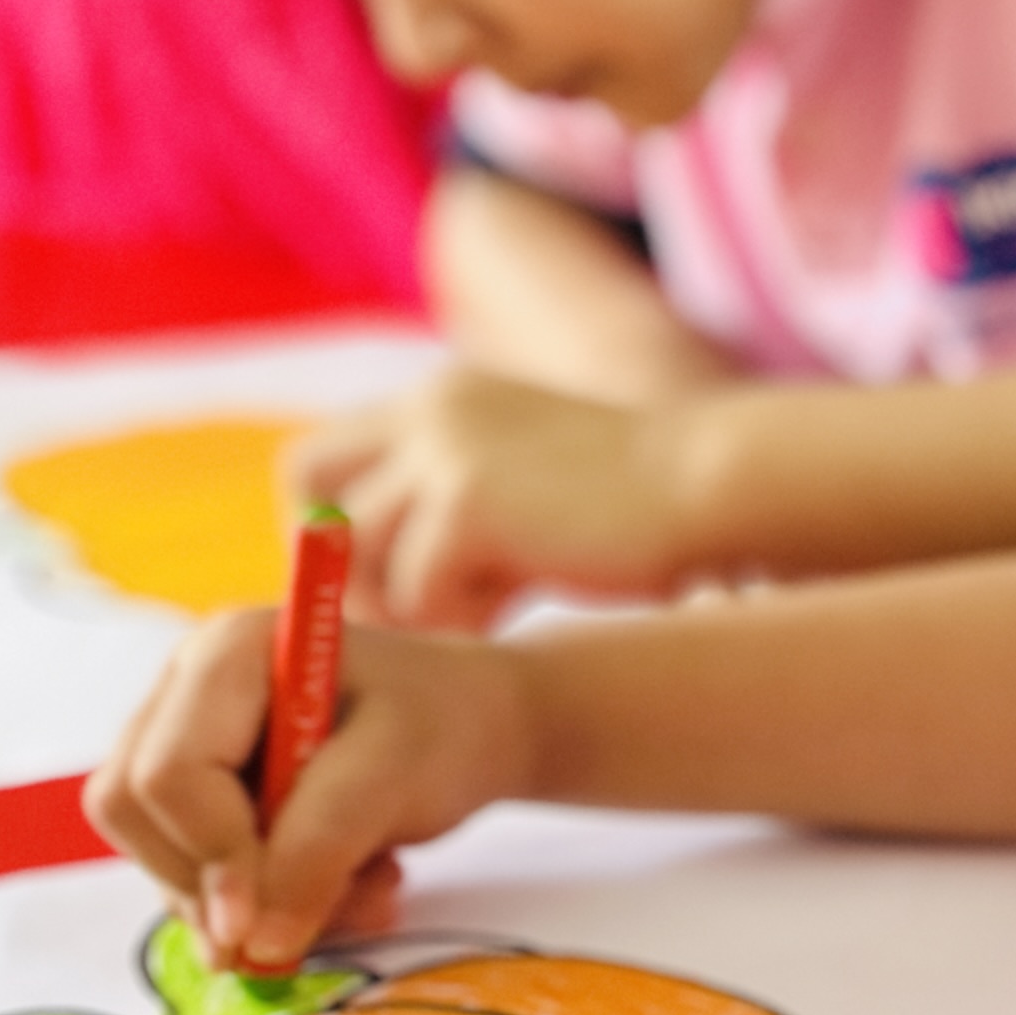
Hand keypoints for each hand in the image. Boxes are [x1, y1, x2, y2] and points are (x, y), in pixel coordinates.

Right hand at [85, 606, 532, 971]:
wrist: (475, 730)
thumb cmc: (442, 724)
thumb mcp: (394, 774)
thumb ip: (319, 847)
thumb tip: (250, 942)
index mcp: (226, 653)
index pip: (165, 772)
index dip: (210, 852)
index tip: (264, 918)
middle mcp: (187, 693)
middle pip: (136, 815)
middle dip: (225, 885)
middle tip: (327, 901)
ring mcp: (187, 748)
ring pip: (164, 863)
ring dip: (264, 908)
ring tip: (366, 887)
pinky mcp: (202, 804)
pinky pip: (195, 885)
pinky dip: (272, 911)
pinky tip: (345, 888)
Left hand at [288, 368, 699, 628]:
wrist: (708, 487)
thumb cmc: (630, 509)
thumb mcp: (520, 482)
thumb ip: (449, 507)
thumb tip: (375, 587)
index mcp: (441, 397)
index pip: (320, 457)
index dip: (330, 529)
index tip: (381, 582)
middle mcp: (429, 409)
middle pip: (307, 488)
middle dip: (336, 560)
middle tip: (399, 607)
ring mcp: (444, 447)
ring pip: (360, 555)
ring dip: (412, 601)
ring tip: (485, 606)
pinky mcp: (468, 498)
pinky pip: (418, 593)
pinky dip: (460, 617)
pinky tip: (518, 602)